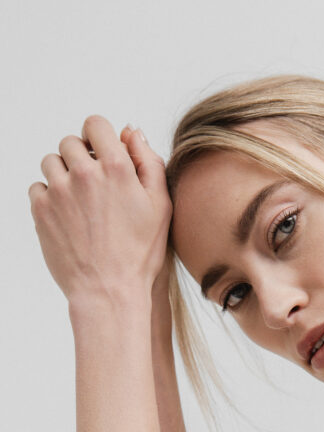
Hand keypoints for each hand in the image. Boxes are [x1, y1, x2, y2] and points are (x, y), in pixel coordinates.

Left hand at [28, 115, 172, 313]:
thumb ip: (149, 162)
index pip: (95, 124)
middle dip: (81, 158)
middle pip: (70, 142)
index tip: (102, 154)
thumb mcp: (161, 206)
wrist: (109, 291)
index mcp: (116, 168)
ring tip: (79, 201)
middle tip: (94, 185)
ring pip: (51, 162)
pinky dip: (49, 196)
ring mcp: (59, 190)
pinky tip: (67, 216)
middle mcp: (84, 173)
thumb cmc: (140, 253)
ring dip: (63, 174)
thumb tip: (131, 132)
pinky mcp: (41, 209)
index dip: (100, 136)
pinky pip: (37, 187)